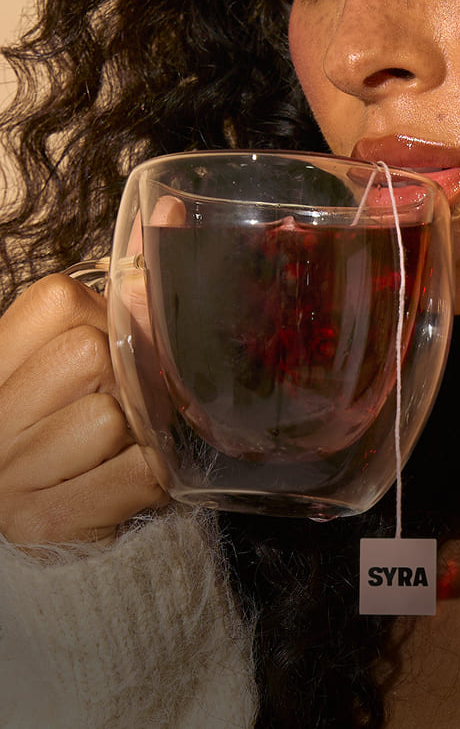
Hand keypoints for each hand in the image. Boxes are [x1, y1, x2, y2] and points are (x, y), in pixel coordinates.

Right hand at [0, 273, 168, 548]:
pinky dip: (151, 471)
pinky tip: (129, 473)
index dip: (104, 316)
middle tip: (119, 397)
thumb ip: (121, 277)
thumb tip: (174, 206)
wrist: (33, 517)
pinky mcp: (49, 522)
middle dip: (127, 374)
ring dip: (141, 427)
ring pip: (116, 417)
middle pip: (93, 356)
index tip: (105, 341)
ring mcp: (12, 475)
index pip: (60, 301)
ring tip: (121, 440)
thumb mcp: (74, 340)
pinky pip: (137, 474)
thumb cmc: (65, 413)